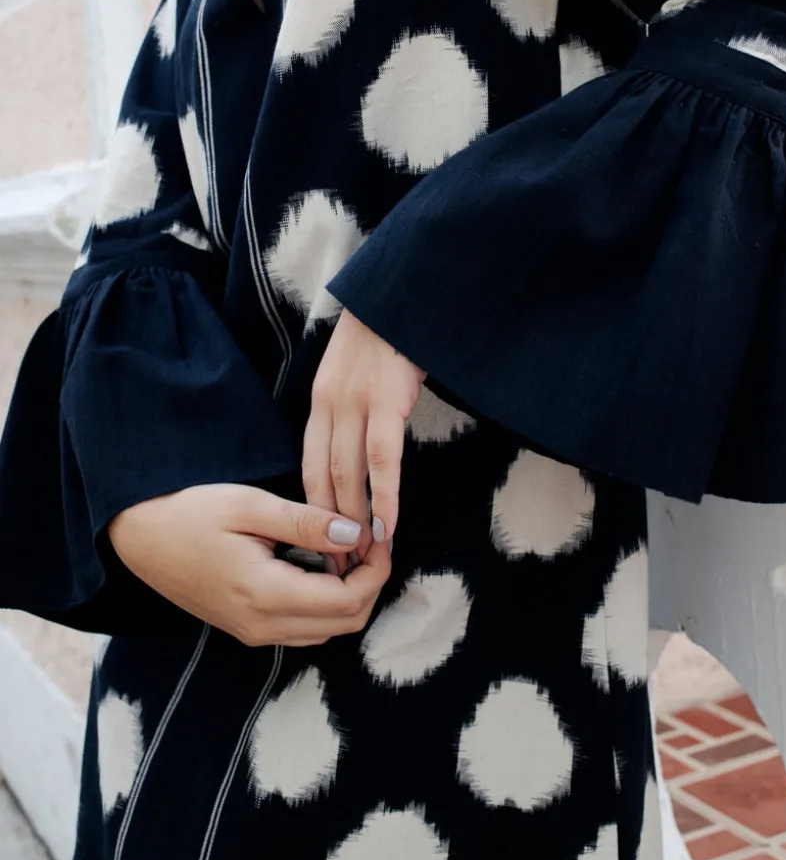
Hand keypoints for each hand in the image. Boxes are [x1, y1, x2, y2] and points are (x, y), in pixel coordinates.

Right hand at [106, 483, 391, 646]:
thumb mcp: (249, 505)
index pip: (348, 600)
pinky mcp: (247, 628)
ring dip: (350, 594)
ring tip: (348, 547)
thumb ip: (306, 523)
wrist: (137, 536)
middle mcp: (262, 626)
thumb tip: (357, 535)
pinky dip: (326, 602)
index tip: (380, 532)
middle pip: (346, 622)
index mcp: (266, 595)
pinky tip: (321, 564)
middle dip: (370, 582)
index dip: (377, 569)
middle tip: (371, 538)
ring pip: (328, 630)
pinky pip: (305, 628)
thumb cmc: (189, 511)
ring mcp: (253, 632)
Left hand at [303, 308, 426, 558]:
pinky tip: (389, 525)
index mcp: (320, 401)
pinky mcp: (387, 401)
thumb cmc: (387, 332)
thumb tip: (360, 448)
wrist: (401, 290)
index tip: (322, 545)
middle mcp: (330, 406)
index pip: (309, 467)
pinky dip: (385, 497)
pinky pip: (383, 460)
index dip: (315, 510)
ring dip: (357, 522)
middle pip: (324, 480)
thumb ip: (351, 407)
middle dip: (331, 529)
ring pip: (350, 476)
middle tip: (340, 569)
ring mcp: (357, 404)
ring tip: (365, 559)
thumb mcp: (354, 370)